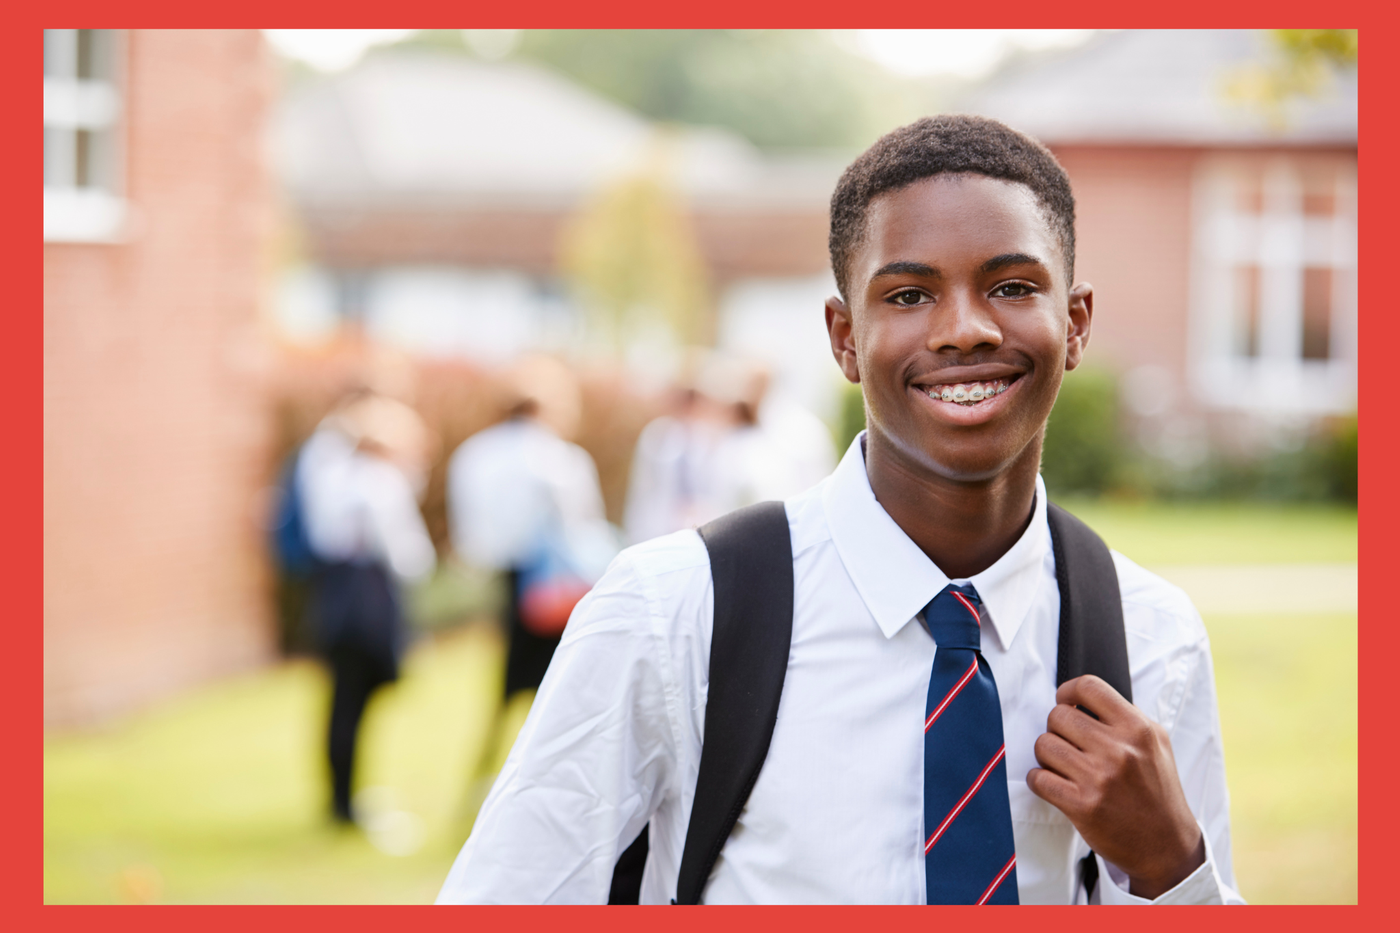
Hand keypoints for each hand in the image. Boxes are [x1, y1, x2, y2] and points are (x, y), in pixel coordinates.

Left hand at [1026, 675, 1204, 899]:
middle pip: (1058, 716)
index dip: (1067, 692)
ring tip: (1061, 764)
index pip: (1088, 686)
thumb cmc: (1157, 791)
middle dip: (1056, 728)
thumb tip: (1081, 698)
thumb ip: (1124, 717)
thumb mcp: (1156, 744)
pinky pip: (1039, 779)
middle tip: (1067, 742)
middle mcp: (1119, 750)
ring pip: (1044, 745)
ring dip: (1046, 755)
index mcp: (1138, 728)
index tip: (1065, 702)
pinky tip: (1053, 783)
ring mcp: (1099, 778)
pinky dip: (1039, 780)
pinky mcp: (1082, 805)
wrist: (1167, 844)